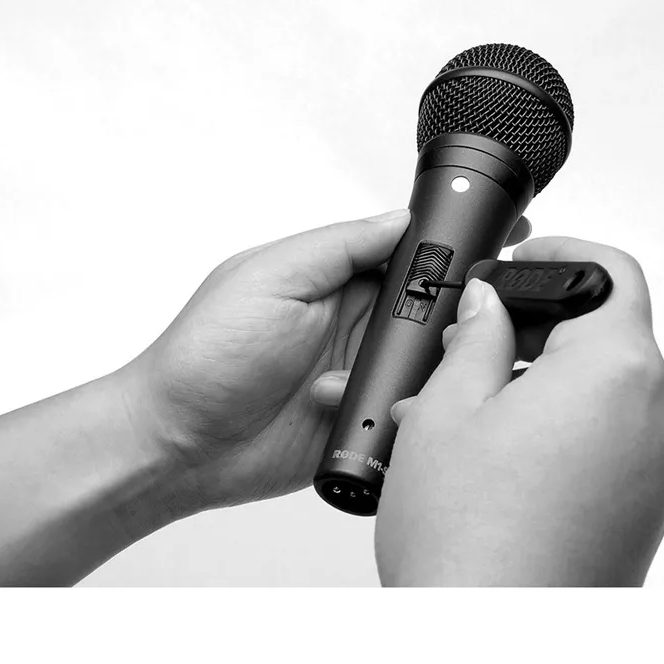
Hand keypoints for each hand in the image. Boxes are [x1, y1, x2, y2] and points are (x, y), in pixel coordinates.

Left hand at [121, 209, 532, 514]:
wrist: (177, 445)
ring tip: (377, 376)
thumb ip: (338, 247)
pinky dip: (401, 412)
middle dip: (446, 317)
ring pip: (427, 363)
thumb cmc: (204, 355)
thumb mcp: (269, 279)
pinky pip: (406, 412)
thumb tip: (401, 218)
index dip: (448, 250)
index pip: (409, 253)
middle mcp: (355, 323)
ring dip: (419, 370)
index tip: (486, 246)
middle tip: (443, 326)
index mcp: (335, 278)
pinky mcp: (362, 421)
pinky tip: (365, 412)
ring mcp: (361, 373)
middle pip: (430, 309)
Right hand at [312, 236, 663, 585]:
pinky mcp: (655, 499)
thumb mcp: (449, 410)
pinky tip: (501, 447)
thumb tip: (488, 306)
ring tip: (469, 412)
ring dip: (542, 380)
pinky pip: (613, 430)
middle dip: (536, 329)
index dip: (563, 255)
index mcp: (621, 370)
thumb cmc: (472, 545)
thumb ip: (478, 336)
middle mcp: (663, 411)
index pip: (612, 272)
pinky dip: (564, 422)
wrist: (495, 645)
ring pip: (603, 384)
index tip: (525, 262)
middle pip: (605, 331)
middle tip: (471, 347)